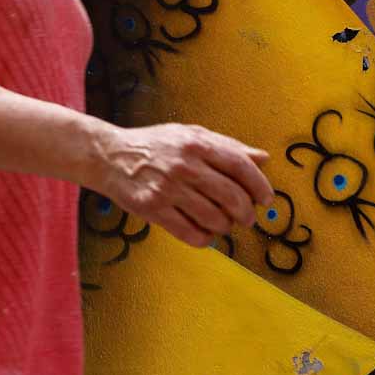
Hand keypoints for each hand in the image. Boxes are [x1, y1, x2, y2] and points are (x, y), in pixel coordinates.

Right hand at [91, 123, 272, 246]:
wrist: (110, 156)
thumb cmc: (154, 145)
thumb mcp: (190, 135)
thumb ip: (227, 146)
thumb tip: (262, 158)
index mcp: (197, 144)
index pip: (240, 166)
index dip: (259, 185)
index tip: (265, 198)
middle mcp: (184, 166)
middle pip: (231, 196)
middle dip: (246, 213)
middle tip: (246, 218)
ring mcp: (168, 188)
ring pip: (213, 218)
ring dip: (225, 227)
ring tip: (223, 225)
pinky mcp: (153, 209)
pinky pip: (189, 233)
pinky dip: (204, 238)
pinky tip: (204, 234)